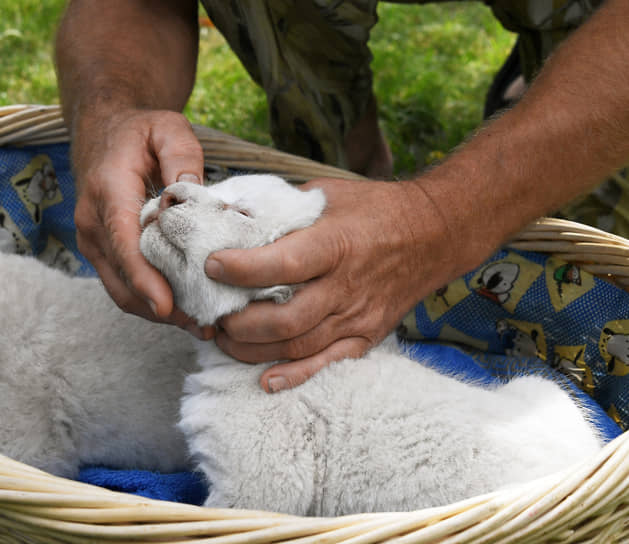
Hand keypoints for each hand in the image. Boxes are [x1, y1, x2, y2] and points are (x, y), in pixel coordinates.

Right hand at [72, 107, 213, 338]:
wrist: (105, 131)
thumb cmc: (141, 131)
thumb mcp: (169, 129)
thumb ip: (182, 157)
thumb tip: (190, 195)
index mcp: (108, 192)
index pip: (124, 243)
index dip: (144, 279)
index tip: (166, 307)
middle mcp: (93, 222)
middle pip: (122, 279)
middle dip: (160, 308)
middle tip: (204, 324)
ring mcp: (94, 240)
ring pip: (121, 290)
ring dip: (157, 311)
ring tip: (200, 324)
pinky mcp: (103, 250)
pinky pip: (123, 284)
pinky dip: (150, 300)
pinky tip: (184, 308)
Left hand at [205, 178, 459, 391]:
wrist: (434, 234)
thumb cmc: (373, 210)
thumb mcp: (326, 193)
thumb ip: (280, 207)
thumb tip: (229, 213)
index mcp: (336, 244)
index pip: (283, 264)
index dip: (241, 270)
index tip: (211, 266)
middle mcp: (347, 286)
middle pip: (286, 318)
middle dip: (240, 323)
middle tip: (213, 315)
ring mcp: (358, 316)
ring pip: (299, 346)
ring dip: (254, 349)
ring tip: (226, 339)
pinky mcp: (367, 336)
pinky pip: (329, 363)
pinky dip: (296, 375)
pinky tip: (267, 380)